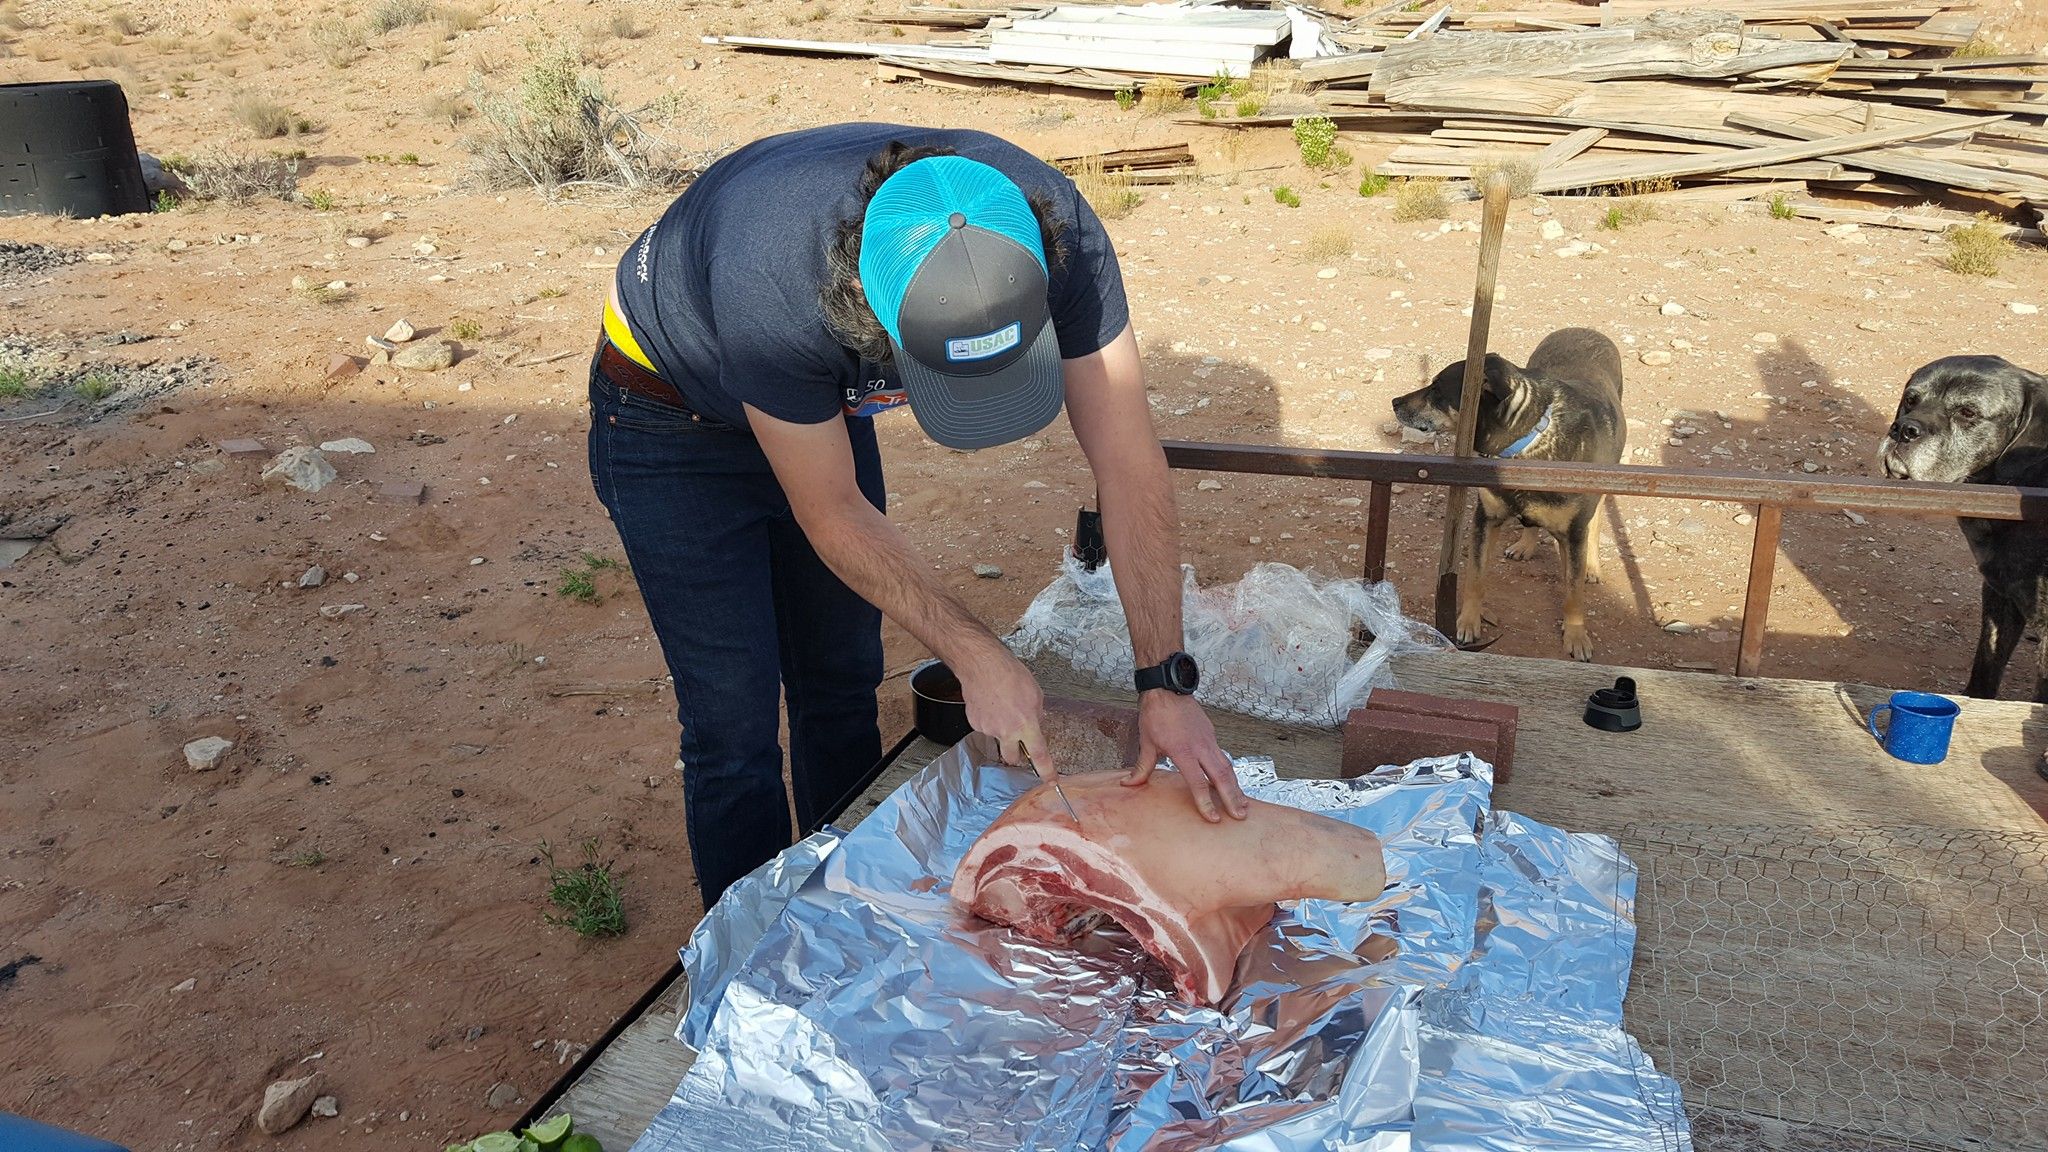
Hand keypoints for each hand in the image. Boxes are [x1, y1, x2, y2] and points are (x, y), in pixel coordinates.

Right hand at [956, 649, 1054, 782]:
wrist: (983, 666)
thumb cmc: (1010, 675)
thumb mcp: (1035, 694)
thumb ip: (1037, 715)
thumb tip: (1035, 724)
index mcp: (1027, 725)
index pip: (1039, 755)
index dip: (1046, 771)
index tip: (1051, 781)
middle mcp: (1007, 732)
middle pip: (1011, 758)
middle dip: (1016, 754)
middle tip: (1017, 741)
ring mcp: (989, 729)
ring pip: (998, 738)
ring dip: (1002, 729)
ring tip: (1002, 705)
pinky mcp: (975, 723)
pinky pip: (986, 727)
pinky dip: (989, 719)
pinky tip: (990, 703)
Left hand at [1123, 692, 1247, 821]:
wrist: (1166, 689)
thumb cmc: (1155, 714)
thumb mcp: (1146, 743)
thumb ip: (1142, 768)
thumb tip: (1129, 784)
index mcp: (1182, 751)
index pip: (1197, 782)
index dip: (1205, 802)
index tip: (1213, 818)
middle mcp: (1200, 746)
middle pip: (1222, 777)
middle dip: (1232, 798)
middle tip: (1240, 816)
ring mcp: (1209, 739)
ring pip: (1227, 767)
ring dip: (1236, 787)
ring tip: (1242, 805)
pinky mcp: (1211, 734)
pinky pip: (1223, 757)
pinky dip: (1230, 773)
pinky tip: (1232, 784)